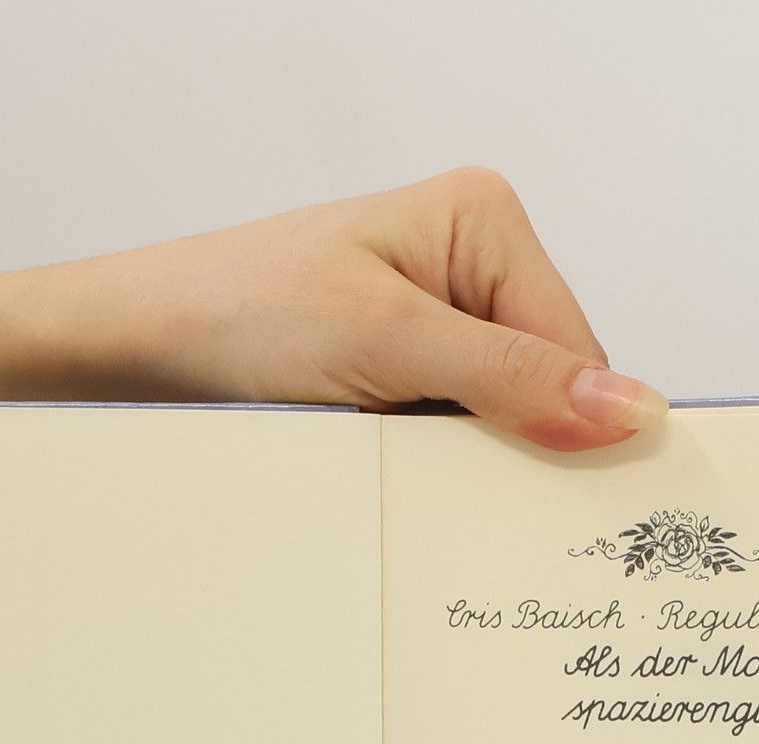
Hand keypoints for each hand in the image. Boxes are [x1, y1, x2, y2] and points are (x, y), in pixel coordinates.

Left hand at [0, 168, 667, 452]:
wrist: (129, 352)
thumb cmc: (233, 316)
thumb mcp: (386, 346)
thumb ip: (512, 378)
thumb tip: (629, 408)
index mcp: (482, 221)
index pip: (580, 349)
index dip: (572, 429)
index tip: (567, 507)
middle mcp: (466, 266)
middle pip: (547, 390)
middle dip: (513, 449)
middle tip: (460, 496)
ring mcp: (431, 323)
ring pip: (499, 424)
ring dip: (463, 468)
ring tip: (405, 477)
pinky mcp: (393, 374)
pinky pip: (449, 438)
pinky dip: (429, 472)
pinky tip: (391, 482)